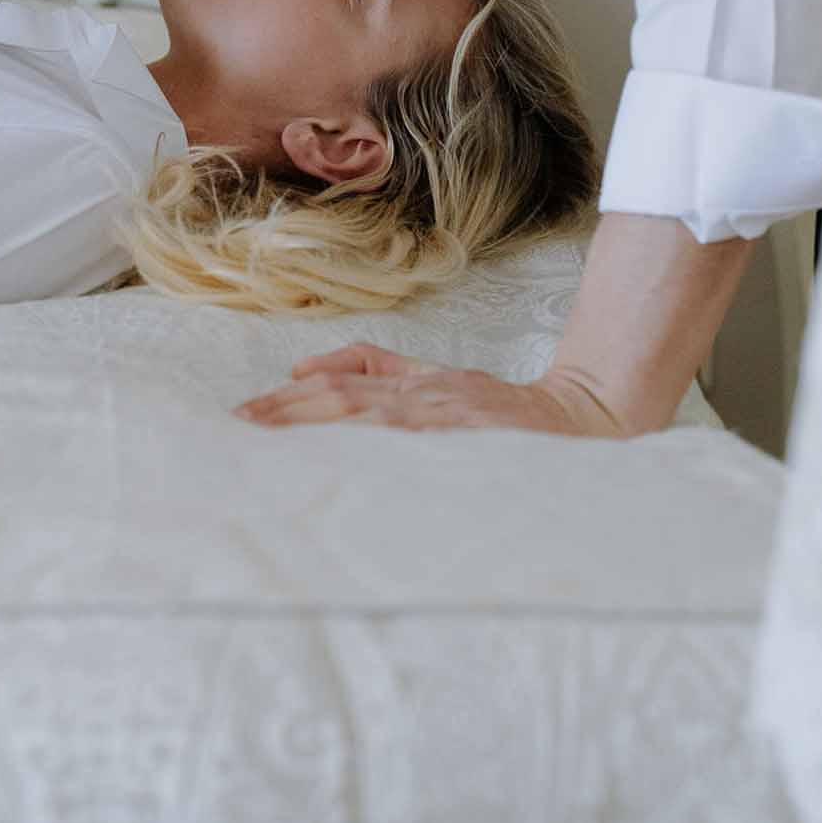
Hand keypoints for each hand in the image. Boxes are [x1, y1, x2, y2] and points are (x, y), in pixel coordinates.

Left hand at [235, 343, 625, 435]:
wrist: (579, 417)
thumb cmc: (498, 412)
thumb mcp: (433, 380)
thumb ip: (375, 369)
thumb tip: (304, 365)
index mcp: (415, 385)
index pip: (341, 387)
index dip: (291, 400)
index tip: (246, 417)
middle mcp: (428, 398)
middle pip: (345, 401)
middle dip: (290, 414)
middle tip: (242, 428)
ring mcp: (451, 420)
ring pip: (373, 419)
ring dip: (320, 425)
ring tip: (274, 437)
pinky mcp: (473, 442)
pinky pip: (417, 444)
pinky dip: (379, 443)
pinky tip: (347, 456)